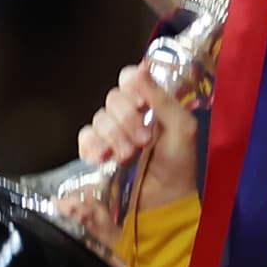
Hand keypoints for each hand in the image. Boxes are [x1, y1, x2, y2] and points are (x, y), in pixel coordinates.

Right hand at [76, 65, 199, 212]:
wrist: (166, 200)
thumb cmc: (179, 163)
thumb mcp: (181, 127)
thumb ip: (162, 97)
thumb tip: (143, 66)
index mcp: (150, 102)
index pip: (129, 79)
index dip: (132, 88)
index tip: (142, 105)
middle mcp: (129, 113)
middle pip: (113, 98)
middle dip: (127, 121)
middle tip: (142, 141)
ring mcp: (112, 133)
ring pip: (99, 119)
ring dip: (114, 138)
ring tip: (128, 157)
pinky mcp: (98, 151)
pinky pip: (85, 138)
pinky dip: (93, 147)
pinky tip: (103, 158)